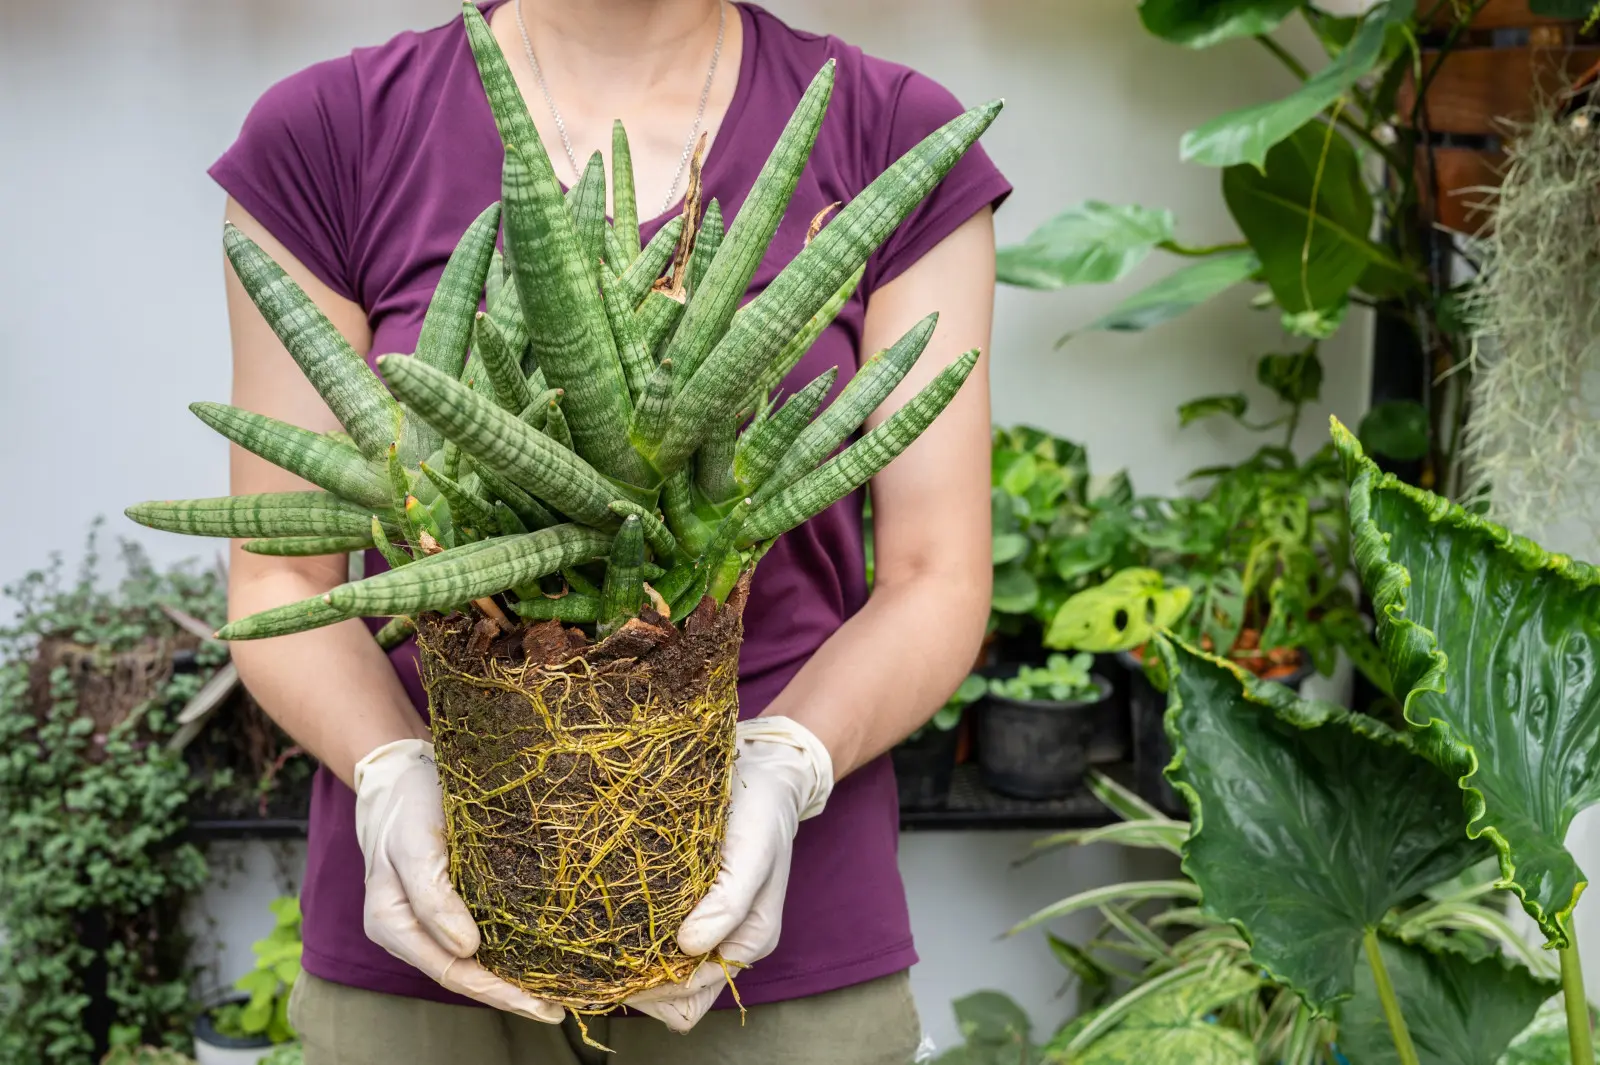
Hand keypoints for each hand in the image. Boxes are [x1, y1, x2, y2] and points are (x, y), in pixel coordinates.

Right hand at [353, 738, 562, 1021]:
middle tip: (556, 1009)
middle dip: (508, 995)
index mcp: (392, 922)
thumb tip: (466, 950)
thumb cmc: (406, 805)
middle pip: (462, 974)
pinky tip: (534, 958)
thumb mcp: (414, 844)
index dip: (495, 991)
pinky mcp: (447, 901)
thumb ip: (434, 898)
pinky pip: (477, 935)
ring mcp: (427, 919)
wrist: (399, 772)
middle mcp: (409, 930)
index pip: (450, 970)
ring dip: (509, 979)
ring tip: (553, 995)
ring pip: (470, 961)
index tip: (538, 1003)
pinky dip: (505, 951)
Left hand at [624, 716, 833, 1030]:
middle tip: (594, 950)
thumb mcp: (752, 853)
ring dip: (631, 961)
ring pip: (659, 974)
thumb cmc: (761, 812)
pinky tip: (611, 913)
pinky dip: (633, 937)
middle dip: (635, 983)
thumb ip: (728, 904)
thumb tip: (688, 948)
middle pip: (670, 997)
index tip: (614, 963)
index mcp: (748, 942)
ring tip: (598, 930)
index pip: (689, 1001)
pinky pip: (656, 942)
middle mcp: (725, 945)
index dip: (651, 992)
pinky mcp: (689, 905)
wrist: (765, 774)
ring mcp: (706, 928)